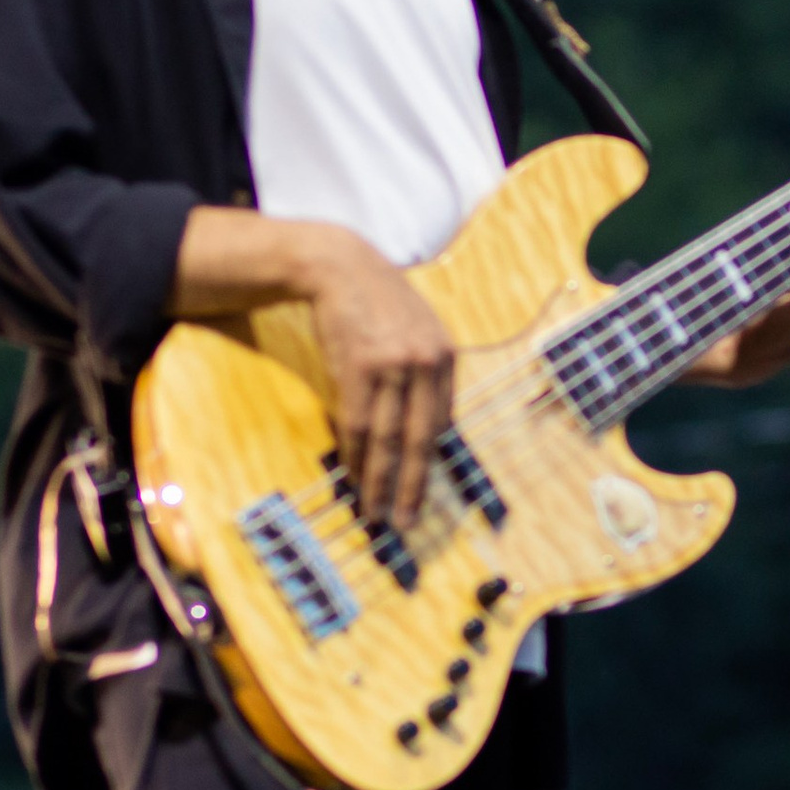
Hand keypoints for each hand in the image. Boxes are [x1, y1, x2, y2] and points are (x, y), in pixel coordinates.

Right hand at [297, 230, 457, 529]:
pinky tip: (354, 478)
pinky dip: (356, 455)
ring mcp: (394, 366)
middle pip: (420, 439)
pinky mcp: (359, 367)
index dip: (428, 462)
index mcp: (447, 359)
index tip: (420, 491)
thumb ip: (429, 377)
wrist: (341, 267)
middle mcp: (427, 364)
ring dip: (380, 481)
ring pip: (386, 439)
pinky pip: (358, 424)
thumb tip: (431, 431)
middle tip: (407, 521)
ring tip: (377, 512)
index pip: (442, 424)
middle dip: (413, 486)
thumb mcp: (421, 332)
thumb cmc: (381, 305)